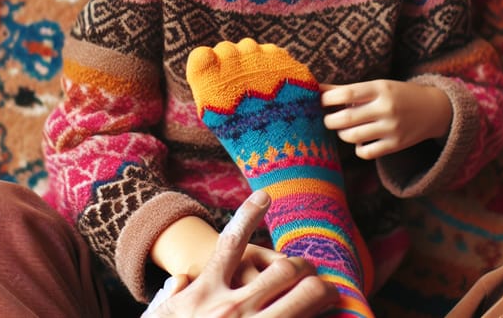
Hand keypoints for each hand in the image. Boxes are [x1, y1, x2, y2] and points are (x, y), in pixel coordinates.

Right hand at [141, 191, 338, 317]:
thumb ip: (171, 297)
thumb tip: (179, 280)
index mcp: (206, 292)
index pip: (231, 242)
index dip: (249, 214)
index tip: (265, 195)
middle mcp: (231, 308)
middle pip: (282, 270)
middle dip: (303, 267)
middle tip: (314, 270)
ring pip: (302, 298)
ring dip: (321, 292)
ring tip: (331, 292)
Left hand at [321, 79, 451, 159]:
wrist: (433, 109)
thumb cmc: (397, 94)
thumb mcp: (376, 86)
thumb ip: (348, 90)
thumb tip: (317, 88)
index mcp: (380, 89)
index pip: (347, 94)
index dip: (328, 99)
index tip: (319, 101)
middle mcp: (386, 108)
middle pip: (345, 118)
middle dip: (329, 120)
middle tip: (327, 119)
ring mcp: (391, 128)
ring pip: (352, 136)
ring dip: (341, 134)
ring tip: (343, 128)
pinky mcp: (395, 145)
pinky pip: (365, 152)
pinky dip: (357, 148)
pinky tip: (359, 140)